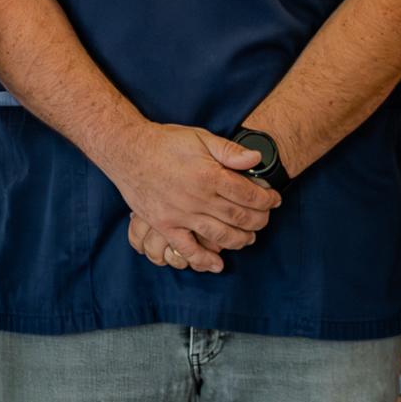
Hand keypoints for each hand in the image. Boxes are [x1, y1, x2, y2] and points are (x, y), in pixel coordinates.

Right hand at [105, 124, 277, 274]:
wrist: (127, 151)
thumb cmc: (164, 142)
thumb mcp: (200, 137)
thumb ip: (229, 150)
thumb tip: (257, 159)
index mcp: (209, 175)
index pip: (248, 194)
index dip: (266, 199)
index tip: (273, 200)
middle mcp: (197, 198)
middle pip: (239, 217)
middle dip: (258, 220)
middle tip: (264, 219)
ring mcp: (180, 214)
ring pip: (220, 235)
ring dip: (240, 240)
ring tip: (248, 237)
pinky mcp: (165, 225)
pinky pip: (186, 248)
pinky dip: (204, 259)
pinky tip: (217, 264)